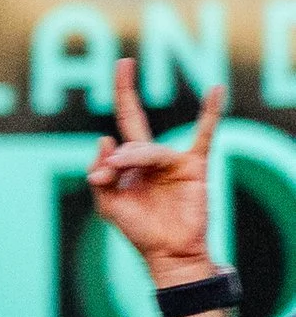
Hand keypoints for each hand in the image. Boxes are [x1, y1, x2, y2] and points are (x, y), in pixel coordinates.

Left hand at [88, 62, 225, 284]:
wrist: (167, 252)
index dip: (118, 102)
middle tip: (123, 63)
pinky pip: (204, 135)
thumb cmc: (139, 230)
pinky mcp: (193, 166)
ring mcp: (172, 159)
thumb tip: (104, 139)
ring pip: (147, 150)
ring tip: (120, 170)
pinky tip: (216, 91)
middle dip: (125, 90)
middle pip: (134, 119)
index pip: (122, 126)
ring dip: (132, 159)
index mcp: (130, 162)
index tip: (118, 81)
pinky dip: (210, 113)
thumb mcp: (108, 205)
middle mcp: (151, 157)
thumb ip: (101, 175)